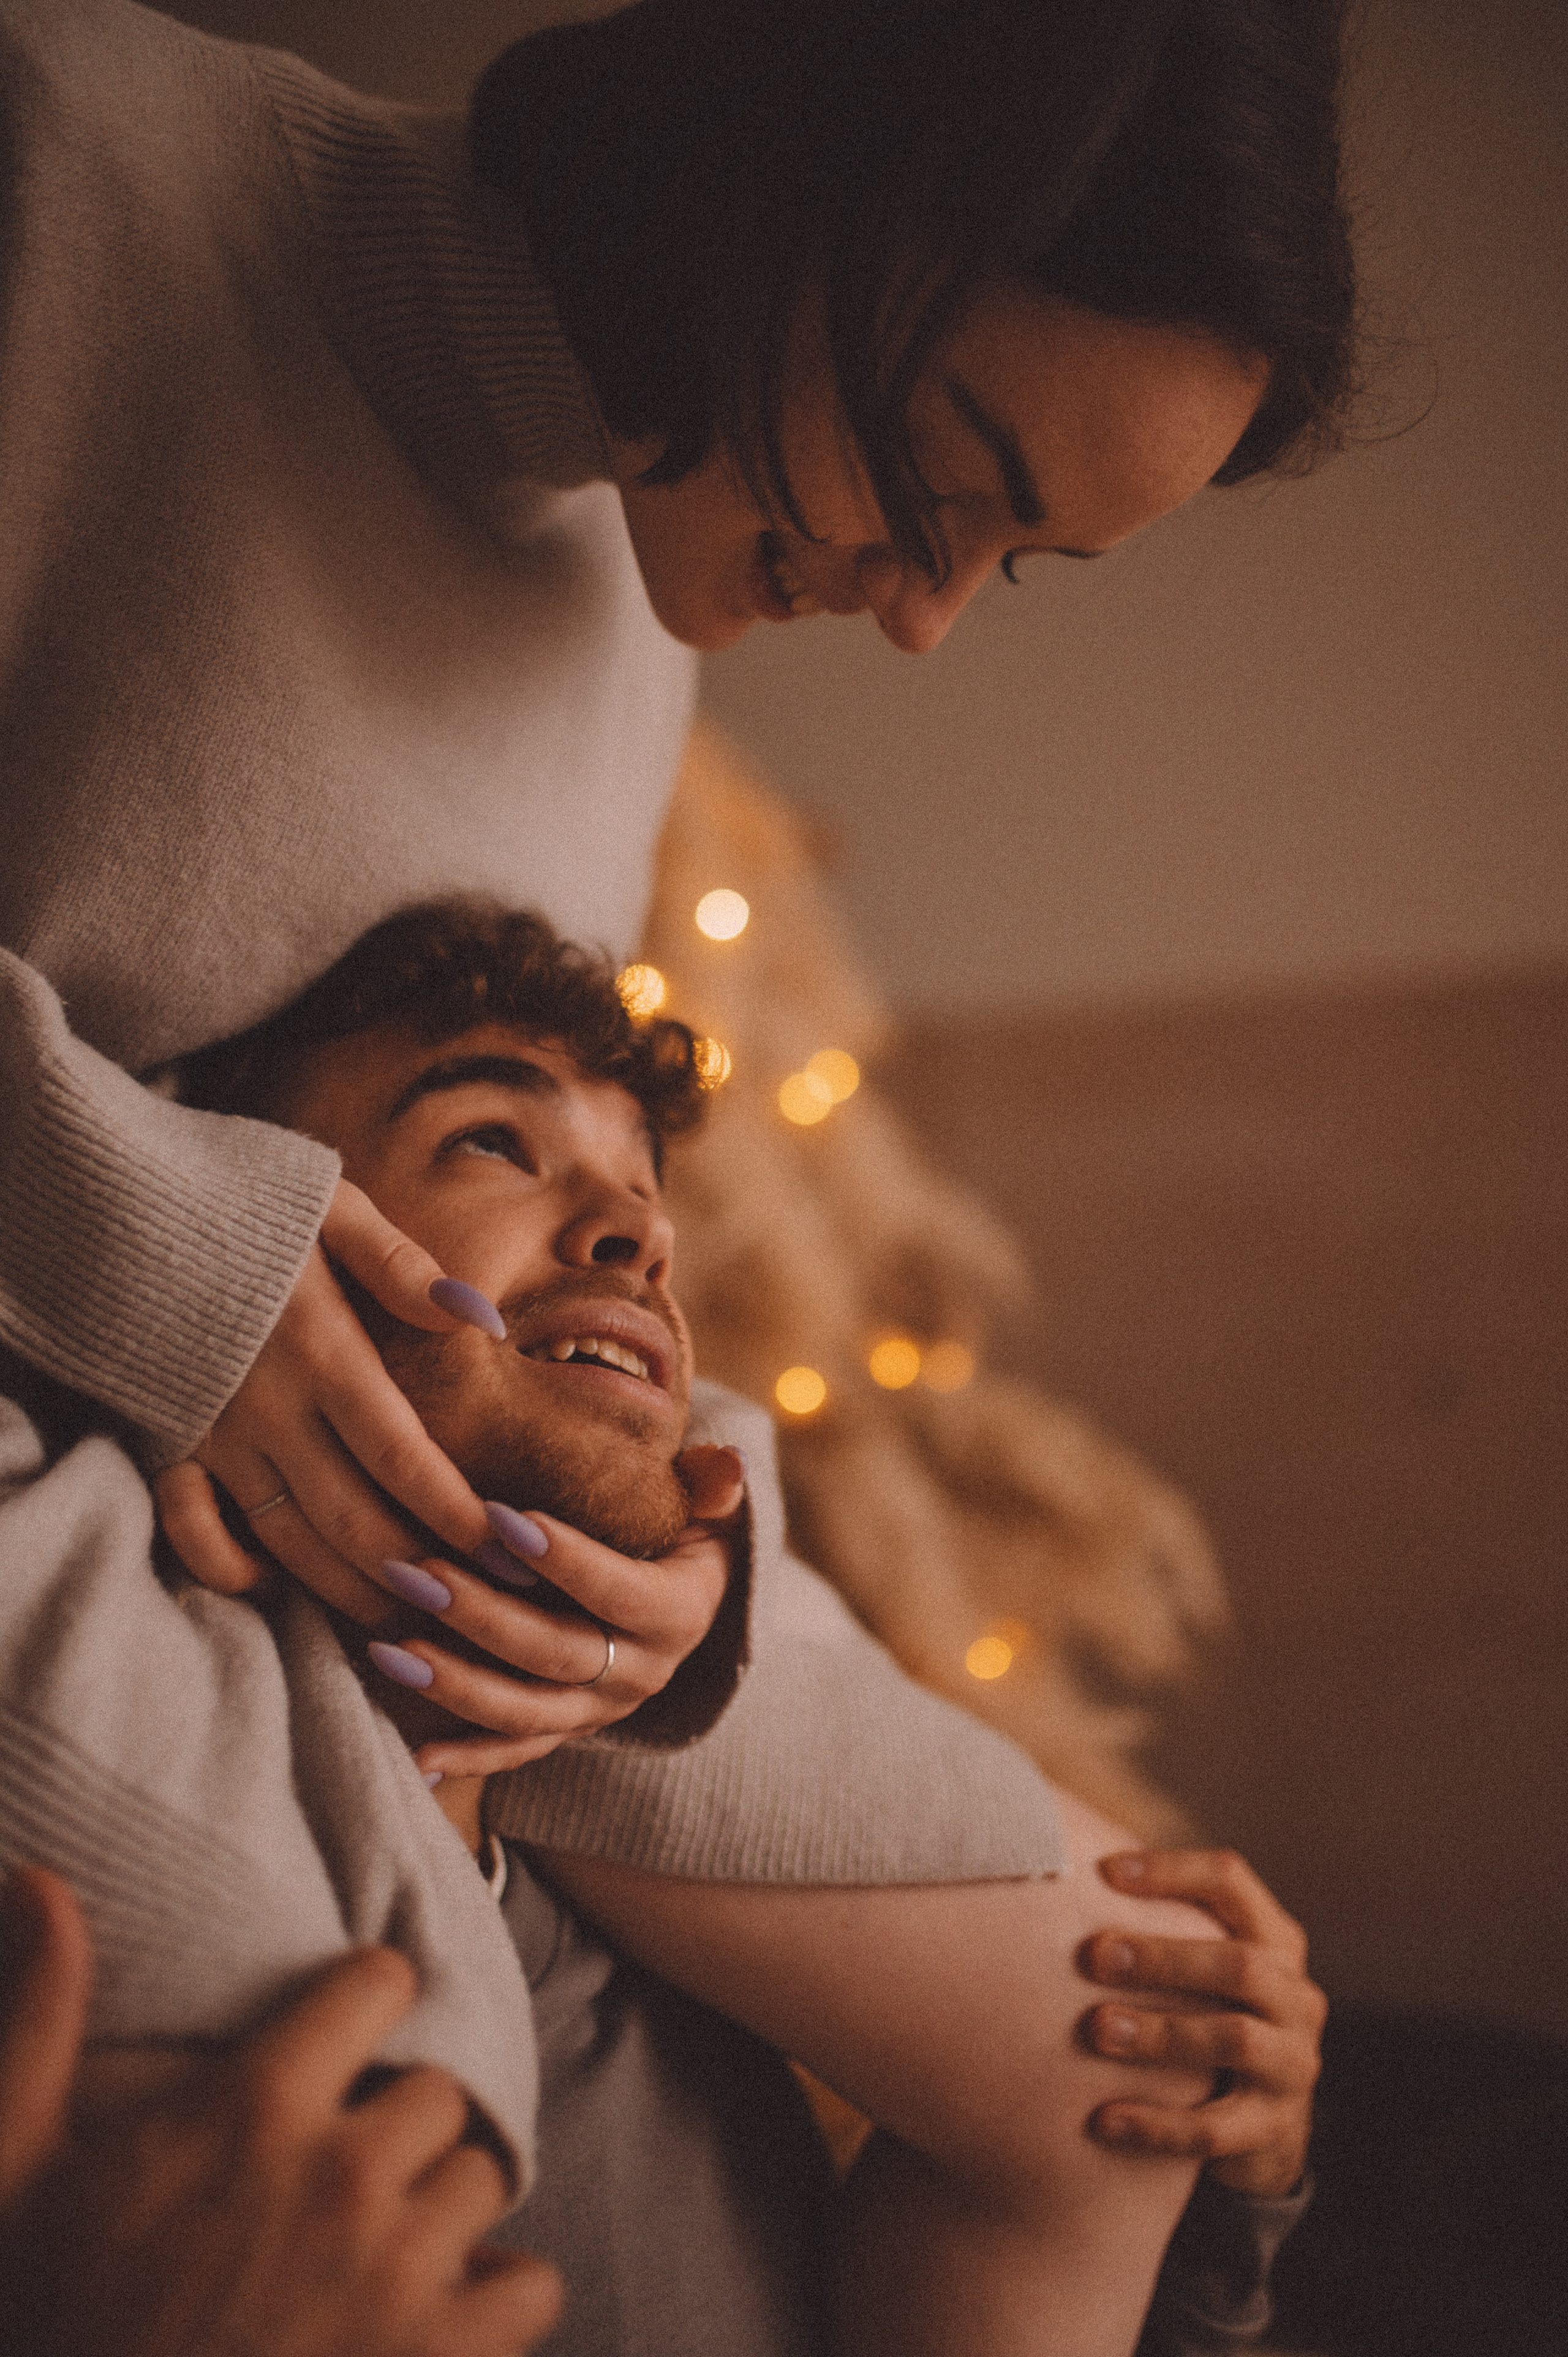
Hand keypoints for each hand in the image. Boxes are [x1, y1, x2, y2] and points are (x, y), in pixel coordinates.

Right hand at [0, 1882, 562, 2356]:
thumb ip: (45, 2020)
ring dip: (440, 2208)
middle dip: (397, 2124)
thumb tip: (42, 1883)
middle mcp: (342, 2177)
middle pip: (437, 2090)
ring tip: (386, 2240)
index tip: (345, 2038)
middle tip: (347, 2169)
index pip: (382, 1984)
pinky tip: (447, 2307)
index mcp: (253, 2111)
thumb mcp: (20, 2167)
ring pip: (483, 2180)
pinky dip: (499, 2295)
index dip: (366, 2005)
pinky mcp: (439, 2356)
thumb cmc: (53, 2315)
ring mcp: (398, 2272)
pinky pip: (530, 2285)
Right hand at [155, 1177, 492, 1618]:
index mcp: (321, 1348)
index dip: (456, 1515)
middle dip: (416, 1571)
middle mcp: (268, 1407)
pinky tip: (281, 1590)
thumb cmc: (242, 1199)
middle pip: (351, 1516)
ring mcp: (214, 1434)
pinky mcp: (168, 1443)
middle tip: (471, 1606)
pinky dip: (235, 1570)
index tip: (507, 1551)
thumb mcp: (332, 1205)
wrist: (116, 1203)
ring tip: (406, 1622)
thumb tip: (480, 1318)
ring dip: (347, 1588)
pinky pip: (197, 1530)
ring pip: (286, 1539)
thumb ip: (403, 1265)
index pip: (402, 1456)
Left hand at [367, 1443, 744, 1779]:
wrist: (680, 1598)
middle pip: (556, 1652)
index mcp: (677, 1615)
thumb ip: (709, 1483)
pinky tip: (413, 1755)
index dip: (564, 1559)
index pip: (617, 1590)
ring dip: (454, 1684)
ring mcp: (599, 1712)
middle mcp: (640, 1675)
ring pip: (526, 1710)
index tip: (498, 1517)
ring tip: (388, 1648)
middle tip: (416, 1572)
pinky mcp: (565, 1732)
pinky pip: (515, 1753)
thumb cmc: (679, 1529)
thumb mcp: (703, 1504)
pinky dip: (466, 1756)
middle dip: (481, 1614)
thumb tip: (728, 1464)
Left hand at [1079, 1847, 1323, 2196]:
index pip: (1232, 1882)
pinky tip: (1104, 2118)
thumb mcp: (1200, 1970)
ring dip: (1161, 2033)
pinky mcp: (1275, 2129)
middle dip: (1164, 1957)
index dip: (1171, 1872)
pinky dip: (1158, 2123)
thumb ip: (1159, 1926)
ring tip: (1097, 2028)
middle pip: (1238, 1964)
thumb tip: (1063, 1871)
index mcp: (1275, 1941)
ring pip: (1234, 2041)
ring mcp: (1292, 2064)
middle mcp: (1295, 1997)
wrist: (1262, 2128)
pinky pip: (1215, 2128)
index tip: (1104, 1872)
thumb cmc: (1205, 2017)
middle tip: (1094, 1956)